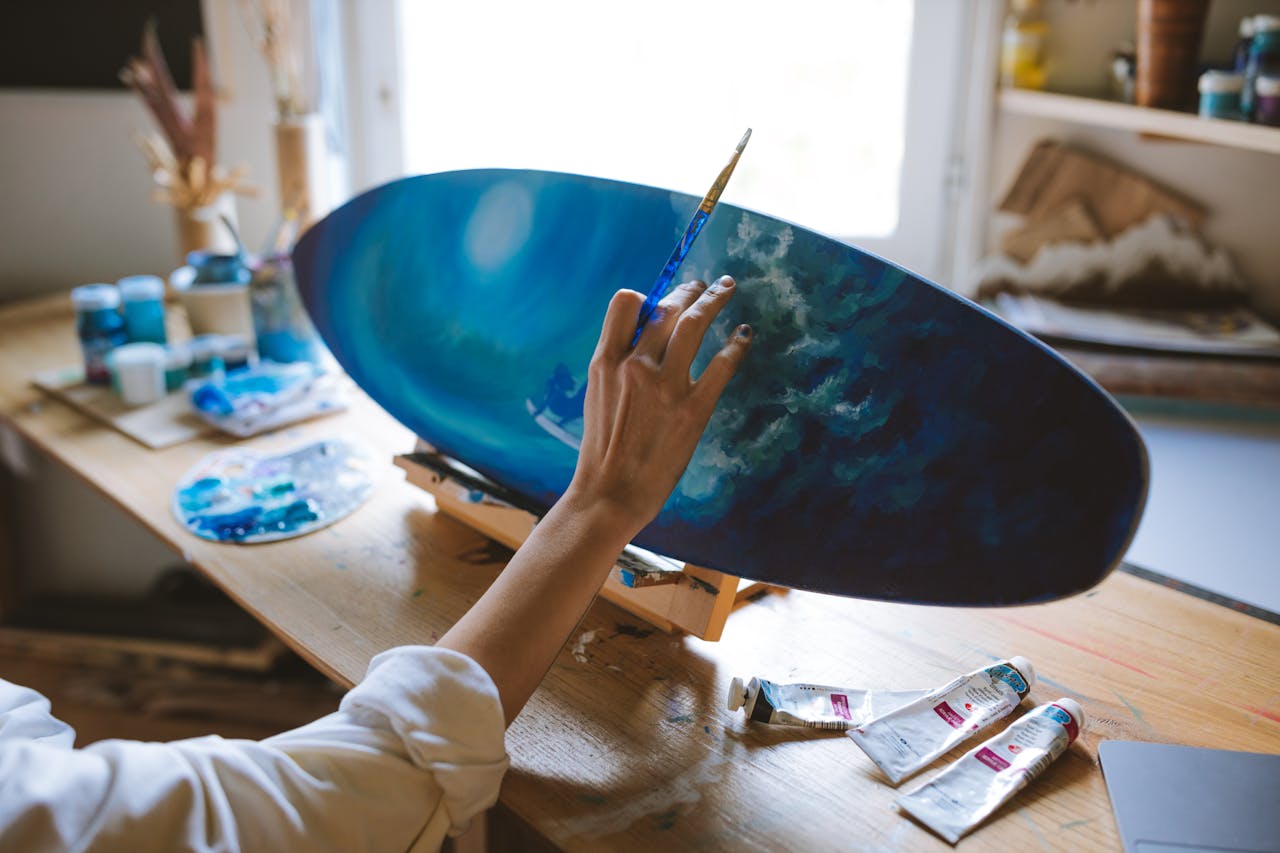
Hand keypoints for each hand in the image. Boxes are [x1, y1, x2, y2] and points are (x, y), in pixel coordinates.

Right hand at [564, 275, 751, 538]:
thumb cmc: (603, 449)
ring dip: (713, 300)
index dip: (647, 296)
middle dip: (688, 290)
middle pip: (667, 307)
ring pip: (694, 323)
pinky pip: (722, 365)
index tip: (661, 300)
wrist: (610, 493)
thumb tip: (642, 338)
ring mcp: (666, 386)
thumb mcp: (597, 395)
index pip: (626, 303)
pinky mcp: (693, 408)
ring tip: (725, 288)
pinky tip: (744, 334)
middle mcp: (635, 365)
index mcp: (606, 361)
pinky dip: (736, 344)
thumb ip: (617, 364)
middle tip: (703, 286)